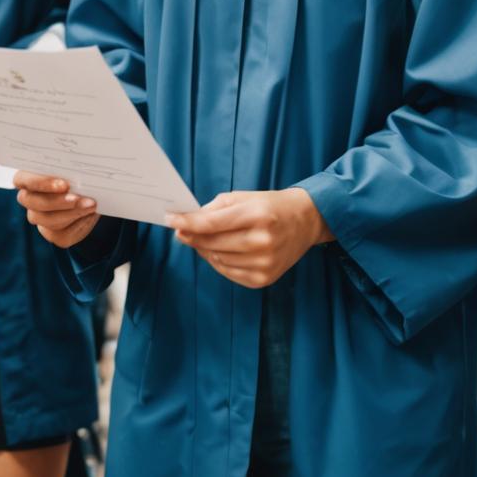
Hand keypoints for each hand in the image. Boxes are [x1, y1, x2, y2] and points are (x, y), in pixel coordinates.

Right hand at [15, 173, 98, 247]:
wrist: (92, 193)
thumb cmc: (78, 173)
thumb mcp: (76, 167)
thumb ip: (72, 167)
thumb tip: (82, 168)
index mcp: (28, 178)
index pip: (22, 179)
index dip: (40, 183)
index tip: (63, 184)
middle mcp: (30, 199)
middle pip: (33, 203)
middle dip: (57, 202)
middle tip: (77, 198)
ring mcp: (39, 218)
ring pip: (48, 221)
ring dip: (71, 213)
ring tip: (90, 205)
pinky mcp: (53, 234)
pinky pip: (62, 235)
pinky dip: (79, 225)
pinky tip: (91, 215)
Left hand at [167, 188, 331, 288]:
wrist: (306, 221)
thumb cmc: (271, 206)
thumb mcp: (245, 197)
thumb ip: (215, 209)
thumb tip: (186, 224)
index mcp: (258, 215)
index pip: (212, 223)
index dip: (187, 223)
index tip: (170, 219)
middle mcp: (263, 241)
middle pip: (212, 243)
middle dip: (192, 236)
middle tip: (181, 229)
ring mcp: (264, 263)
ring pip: (217, 259)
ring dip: (205, 249)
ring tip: (206, 238)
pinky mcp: (264, 279)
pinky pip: (228, 272)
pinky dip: (218, 261)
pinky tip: (220, 251)